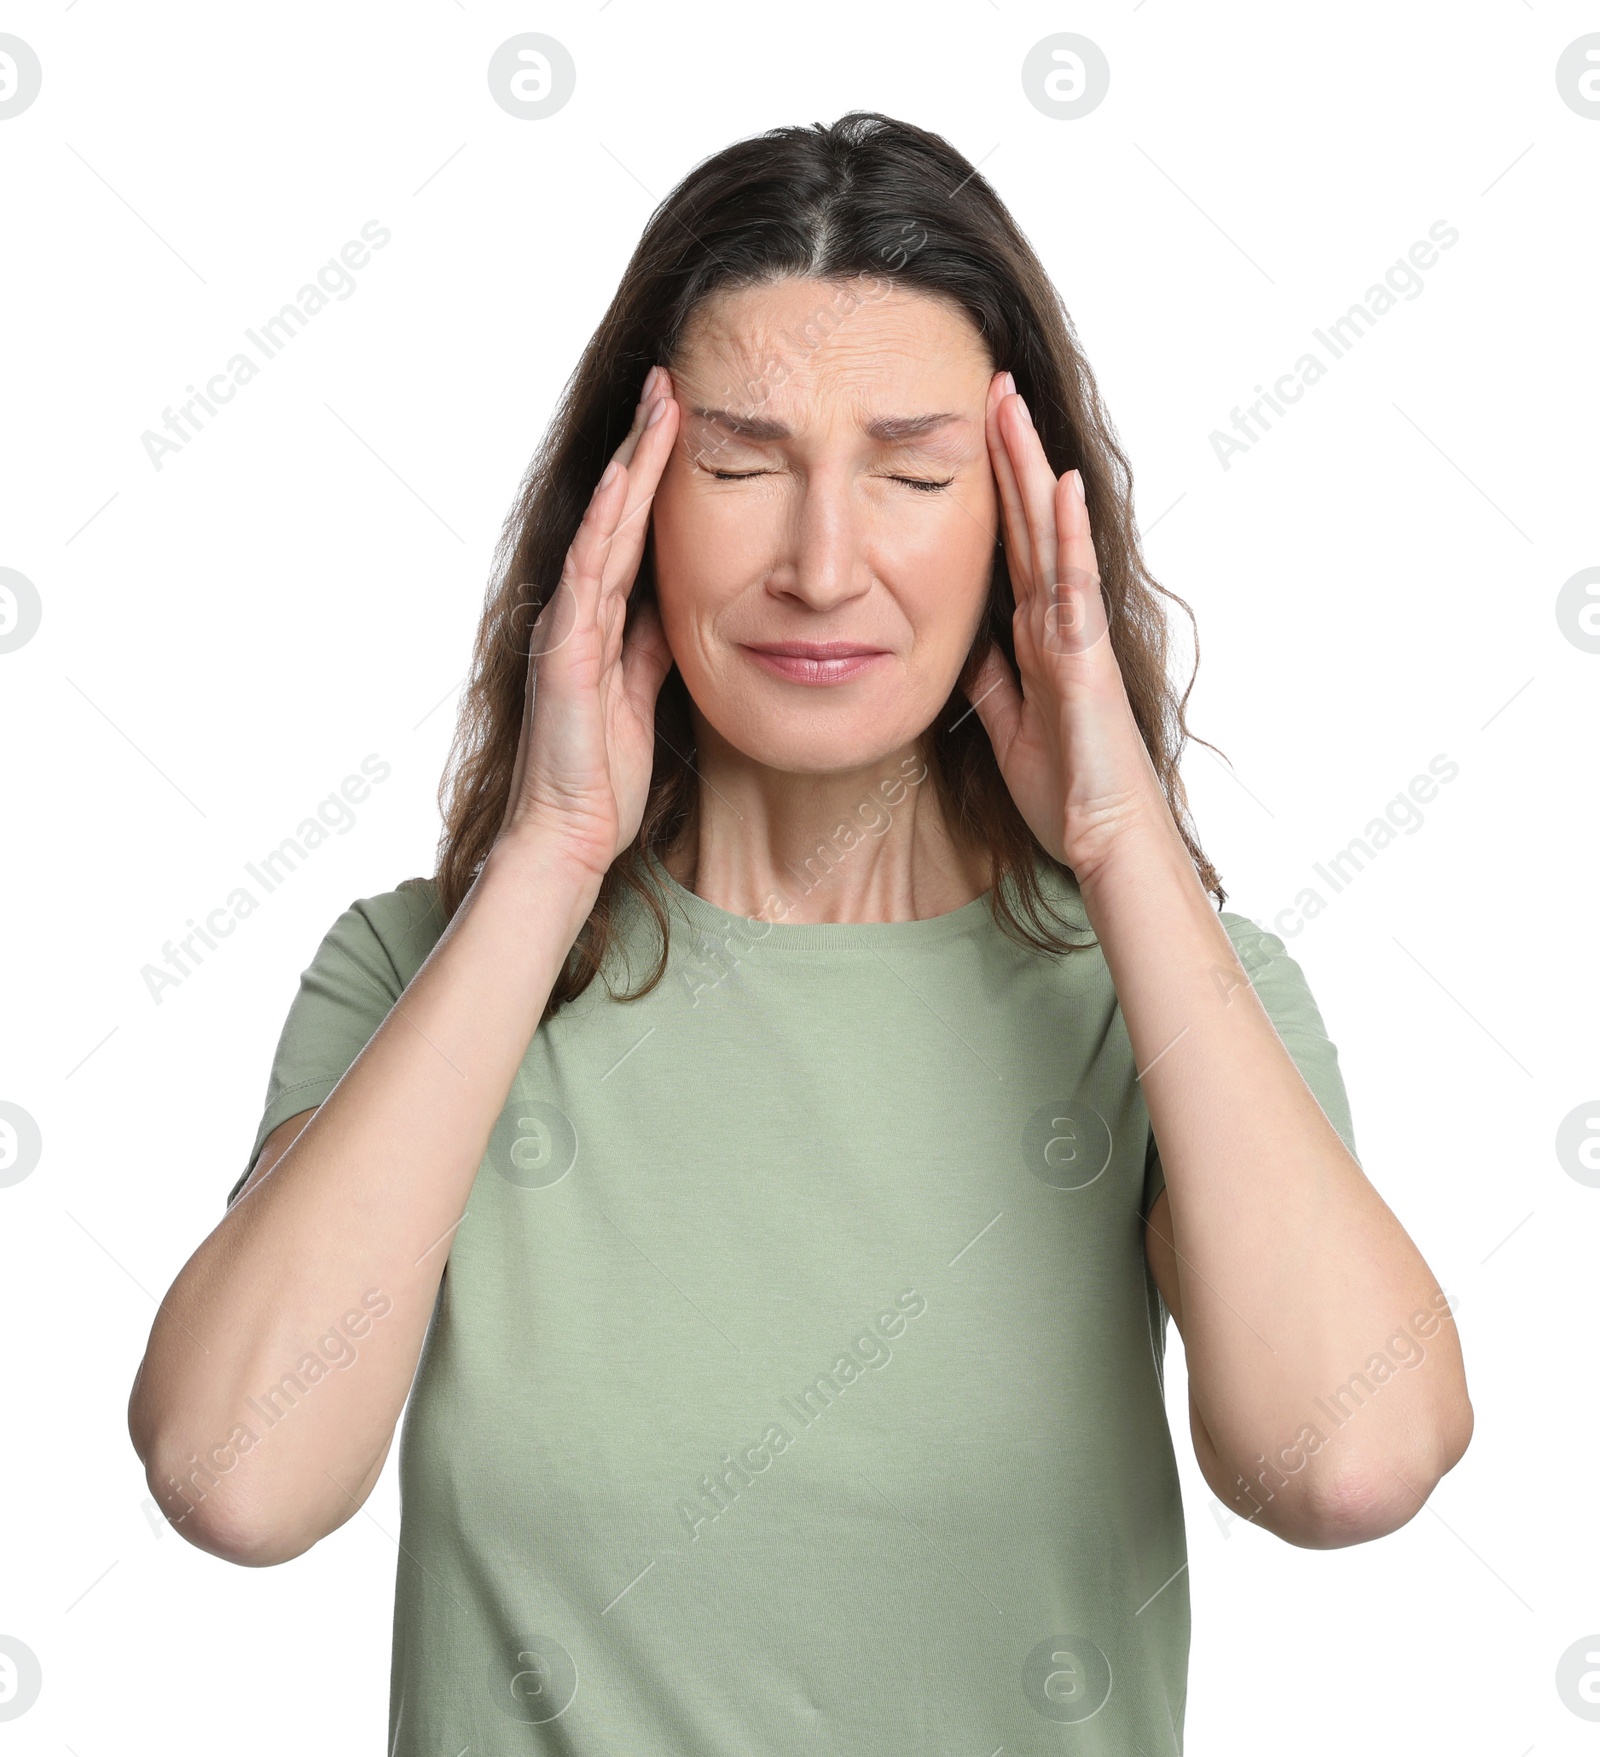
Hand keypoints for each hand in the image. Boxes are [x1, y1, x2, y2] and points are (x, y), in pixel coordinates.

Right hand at [495, 366, 680, 879]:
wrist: (569, 832)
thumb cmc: (602, 774)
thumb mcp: (645, 694)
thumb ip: (652, 645)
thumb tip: (676, 602)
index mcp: (604, 621)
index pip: (635, 531)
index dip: (656, 475)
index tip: (682, 420)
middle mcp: (580, 610)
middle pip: (617, 512)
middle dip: (643, 446)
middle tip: (669, 381)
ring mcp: (568, 625)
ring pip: (604, 527)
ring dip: (630, 464)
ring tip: (656, 404)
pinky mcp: (564, 649)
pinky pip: (588, 576)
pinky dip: (604, 524)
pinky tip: (621, 481)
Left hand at [961, 370, 1174, 886]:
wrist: (1102, 838)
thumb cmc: (1067, 787)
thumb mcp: (1004, 721)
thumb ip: (991, 675)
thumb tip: (964, 637)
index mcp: (1033, 633)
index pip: (1006, 543)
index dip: (990, 486)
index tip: (970, 428)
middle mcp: (1056, 620)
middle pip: (1026, 521)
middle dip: (1007, 453)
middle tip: (989, 383)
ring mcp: (1075, 633)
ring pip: (1047, 536)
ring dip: (1030, 470)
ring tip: (1011, 405)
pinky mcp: (1086, 658)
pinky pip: (1072, 587)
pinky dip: (1064, 536)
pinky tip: (1057, 484)